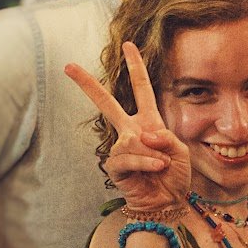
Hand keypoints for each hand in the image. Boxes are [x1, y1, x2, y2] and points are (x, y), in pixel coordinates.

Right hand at [65, 41, 189, 214]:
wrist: (168, 203)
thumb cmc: (174, 175)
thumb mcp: (179, 149)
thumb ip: (164, 137)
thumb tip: (141, 136)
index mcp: (147, 121)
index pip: (141, 88)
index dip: (135, 66)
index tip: (129, 44)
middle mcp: (130, 131)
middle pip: (106, 103)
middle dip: (87, 84)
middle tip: (68, 66)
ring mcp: (121, 148)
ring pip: (131, 139)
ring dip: (152, 152)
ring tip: (162, 165)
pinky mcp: (115, 167)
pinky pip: (128, 157)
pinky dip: (146, 162)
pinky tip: (157, 168)